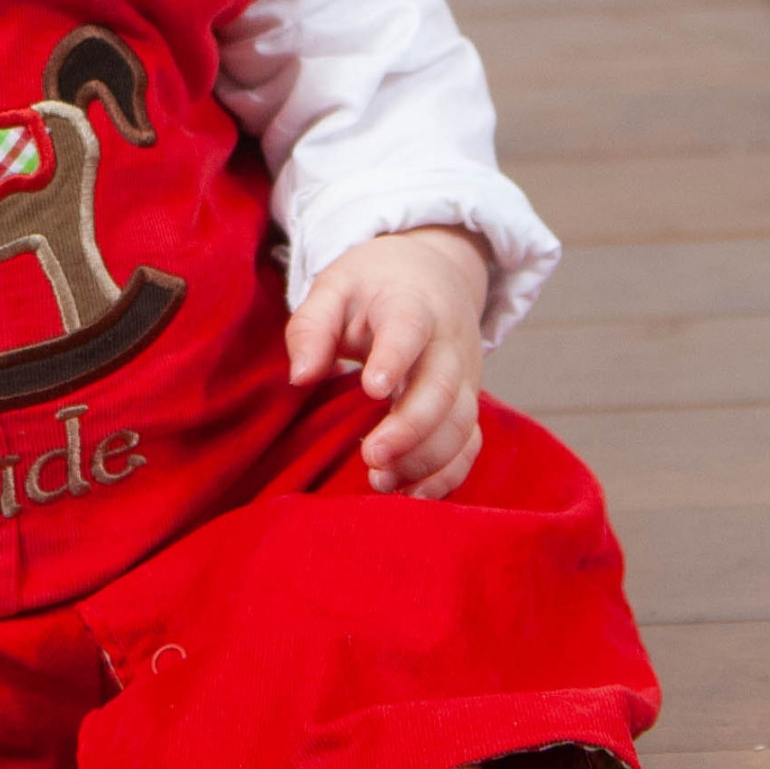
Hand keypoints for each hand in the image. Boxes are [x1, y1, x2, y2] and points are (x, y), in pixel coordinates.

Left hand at [286, 225, 491, 499]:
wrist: (434, 274)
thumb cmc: (374, 284)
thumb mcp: (335, 286)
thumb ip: (312, 326)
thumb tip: (299, 377)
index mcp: (411, 304)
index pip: (409, 328)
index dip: (394, 358)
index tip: (371, 389)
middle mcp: (447, 343)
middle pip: (443, 387)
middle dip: (412, 427)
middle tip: (371, 455)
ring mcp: (465, 376)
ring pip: (461, 423)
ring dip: (427, 458)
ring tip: (381, 481)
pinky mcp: (468, 404)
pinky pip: (470, 444)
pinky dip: (448, 474)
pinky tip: (411, 494)